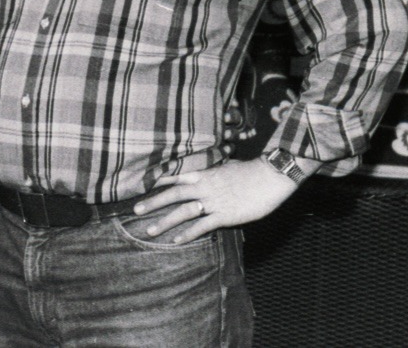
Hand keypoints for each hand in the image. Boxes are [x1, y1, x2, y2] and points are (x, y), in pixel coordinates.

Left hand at [130, 158, 298, 242]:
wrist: (271, 175)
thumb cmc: (253, 171)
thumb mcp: (229, 166)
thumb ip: (217, 171)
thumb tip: (213, 171)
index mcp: (205, 173)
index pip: (177, 176)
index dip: (159, 182)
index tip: (143, 185)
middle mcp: (205, 186)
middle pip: (173, 194)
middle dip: (153, 202)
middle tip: (136, 210)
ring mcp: (214, 201)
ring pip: (183, 212)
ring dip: (165, 222)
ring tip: (150, 231)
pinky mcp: (225, 215)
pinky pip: (202, 226)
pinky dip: (188, 234)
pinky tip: (176, 241)